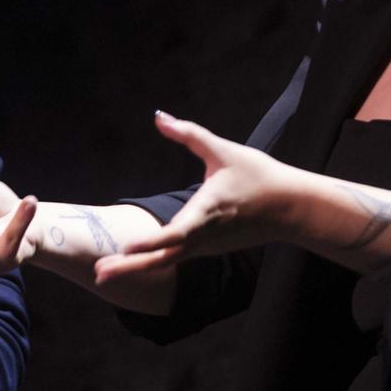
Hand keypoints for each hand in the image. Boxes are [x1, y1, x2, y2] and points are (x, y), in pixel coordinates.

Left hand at [96, 111, 304, 282]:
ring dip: (135, 269)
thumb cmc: (259, 175)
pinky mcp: (209, 250)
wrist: (291, 207)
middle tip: (99, 274)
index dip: (151, 242)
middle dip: (130, 267)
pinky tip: (129, 266)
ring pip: (168, 262)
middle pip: (164, 257)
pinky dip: (152, 264)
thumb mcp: (223, 150)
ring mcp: (207, 247)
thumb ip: (189, 134)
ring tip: (102, 274)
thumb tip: (158, 116)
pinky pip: (176, 259)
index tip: (127, 247)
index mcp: (207, 212)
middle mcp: (205, 236)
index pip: (176, 233)